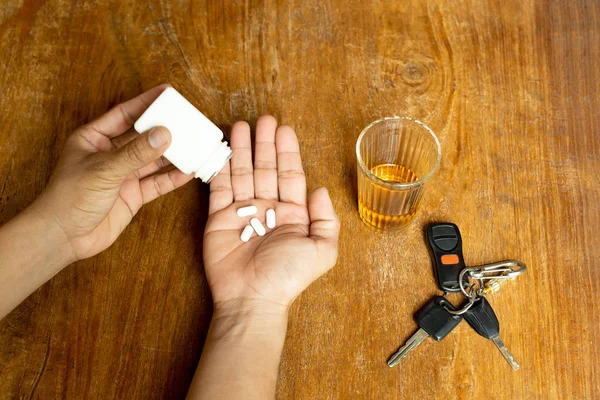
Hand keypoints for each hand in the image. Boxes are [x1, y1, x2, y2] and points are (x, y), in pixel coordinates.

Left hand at [32, 84, 193, 260]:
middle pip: (143, 136)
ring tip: (195, 144)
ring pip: (153, 160)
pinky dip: (172, 178)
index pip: (124, 114)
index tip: (167, 93)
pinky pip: (156, 183)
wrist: (63, 237)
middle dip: (165, 129)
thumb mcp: (103, 169)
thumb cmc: (69, 197)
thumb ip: (135, 153)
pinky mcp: (132, 195)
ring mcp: (122, 175)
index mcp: (94, 138)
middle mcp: (110, 154)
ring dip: (173, 154)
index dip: (146, 103)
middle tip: (188, 119)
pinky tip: (188, 171)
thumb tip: (164, 134)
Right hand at [203, 116, 340, 312]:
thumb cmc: (288, 276)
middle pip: (266, 168)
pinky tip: (223, 148)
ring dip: (243, 149)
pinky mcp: (220, 218)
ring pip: (243, 172)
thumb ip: (326, 218)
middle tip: (264, 119)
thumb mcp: (322, 249)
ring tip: (242, 124)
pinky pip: (220, 187)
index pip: (290, 175)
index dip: (287, 151)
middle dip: (265, 143)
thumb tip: (321, 189)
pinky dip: (221, 167)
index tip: (284, 129)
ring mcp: (243, 212)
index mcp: (293, 214)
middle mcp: (268, 209)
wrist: (252, 298)